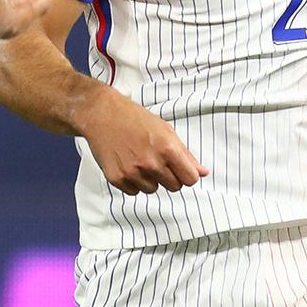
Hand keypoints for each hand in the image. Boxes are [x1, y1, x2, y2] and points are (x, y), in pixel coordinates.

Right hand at [81, 91, 206, 194]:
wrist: (102, 114)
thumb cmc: (135, 119)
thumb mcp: (166, 131)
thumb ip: (186, 155)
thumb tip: (203, 173)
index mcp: (167, 148)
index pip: (190, 179)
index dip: (187, 174)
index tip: (180, 169)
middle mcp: (151, 163)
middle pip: (174, 187)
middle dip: (170, 177)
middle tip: (157, 160)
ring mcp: (132, 172)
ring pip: (153, 190)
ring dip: (150, 179)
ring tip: (140, 159)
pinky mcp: (116, 178)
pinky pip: (134, 192)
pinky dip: (133, 182)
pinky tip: (127, 164)